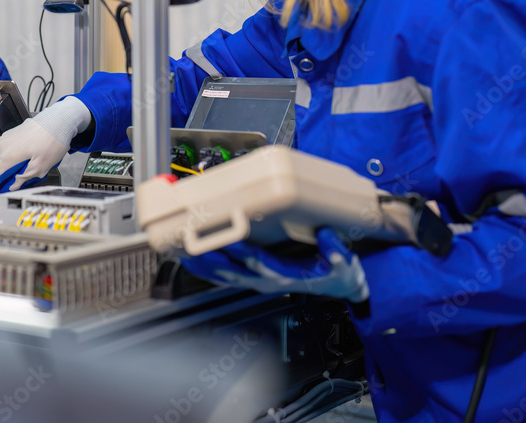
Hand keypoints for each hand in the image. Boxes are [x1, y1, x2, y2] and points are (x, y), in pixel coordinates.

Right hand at [0, 97, 91, 199]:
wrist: (57, 120)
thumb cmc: (51, 141)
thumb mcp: (41, 166)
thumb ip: (24, 178)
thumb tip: (13, 185)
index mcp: (8, 156)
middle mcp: (3, 147)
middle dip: (4, 177)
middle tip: (21, 180)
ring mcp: (5, 140)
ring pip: (2, 160)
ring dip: (10, 166)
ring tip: (30, 164)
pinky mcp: (10, 136)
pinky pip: (7, 151)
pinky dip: (13, 157)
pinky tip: (28, 156)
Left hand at [180, 227, 369, 301]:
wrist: (341, 288)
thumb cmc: (339, 274)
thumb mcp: (345, 263)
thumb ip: (336, 251)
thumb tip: (326, 235)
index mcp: (285, 276)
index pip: (258, 262)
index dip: (241, 252)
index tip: (225, 239)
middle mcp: (267, 281)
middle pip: (231, 270)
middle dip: (208, 257)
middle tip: (188, 243)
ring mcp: (259, 282)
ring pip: (223, 275)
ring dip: (201, 264)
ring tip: (180, 251)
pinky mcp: (256, 279)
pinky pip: (225, 276)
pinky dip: (207, 269)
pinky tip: (192, 260)